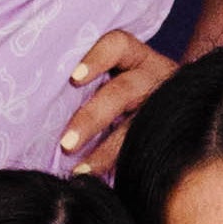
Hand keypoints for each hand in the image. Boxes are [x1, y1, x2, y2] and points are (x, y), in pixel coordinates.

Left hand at [57, 29, 174, 171]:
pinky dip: (119, 164)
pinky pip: (145, 148)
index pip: (117, 45)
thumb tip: (38, 102)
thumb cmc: (126, 86)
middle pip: (122, 93)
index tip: (74, 78)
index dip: (97, 58)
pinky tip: (99, 178)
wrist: (184, 108)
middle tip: (66, 143)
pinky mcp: (166, 130)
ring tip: (80, 169)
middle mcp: (152, 76)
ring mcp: (162, 104)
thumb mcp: (117, 71)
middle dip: (92, 118)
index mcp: (135, 56)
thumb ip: (88, 80)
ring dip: (105, 151)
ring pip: (135, 126)